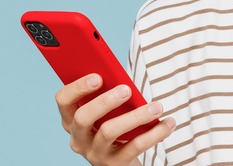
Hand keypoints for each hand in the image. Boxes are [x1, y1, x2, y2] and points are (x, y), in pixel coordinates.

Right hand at [55, 74, 174, 165]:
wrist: (125, 161)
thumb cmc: (118, 125)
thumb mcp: (110, 110)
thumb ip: (111, 93)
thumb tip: (123, 79)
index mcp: (72, 119)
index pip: (63, 100)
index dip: (78, 87)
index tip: (98, 75)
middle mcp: (79, 138)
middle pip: (83, 117)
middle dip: (105, 101)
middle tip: (127, 89)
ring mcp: (95, 153)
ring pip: (109, 132)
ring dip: (136, 116)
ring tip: (157, 107)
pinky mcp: (114, 164)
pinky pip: (134, 147)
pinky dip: (155, 133)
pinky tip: (168, 123)